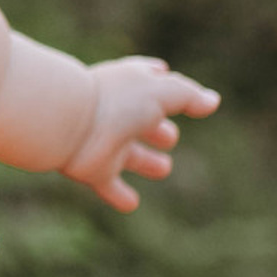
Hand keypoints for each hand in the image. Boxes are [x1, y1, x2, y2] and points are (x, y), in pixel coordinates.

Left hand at [63, 57, 220, 210]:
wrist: (64, 123)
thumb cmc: (114, 101)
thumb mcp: (160, 91)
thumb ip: (187, 95)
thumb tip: (212, 100)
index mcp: (129, 88)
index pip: (146, 79)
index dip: (157, 79)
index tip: (162, 72)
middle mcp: (116, 115)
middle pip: (140, 123)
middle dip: (157, 130)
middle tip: (169, 137)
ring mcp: (105, 144)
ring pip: (129, 155)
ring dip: (145, 162)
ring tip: (162, 168)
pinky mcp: (93, 170)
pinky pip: (108, 185)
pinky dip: (119, 194)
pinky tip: (130, 204)